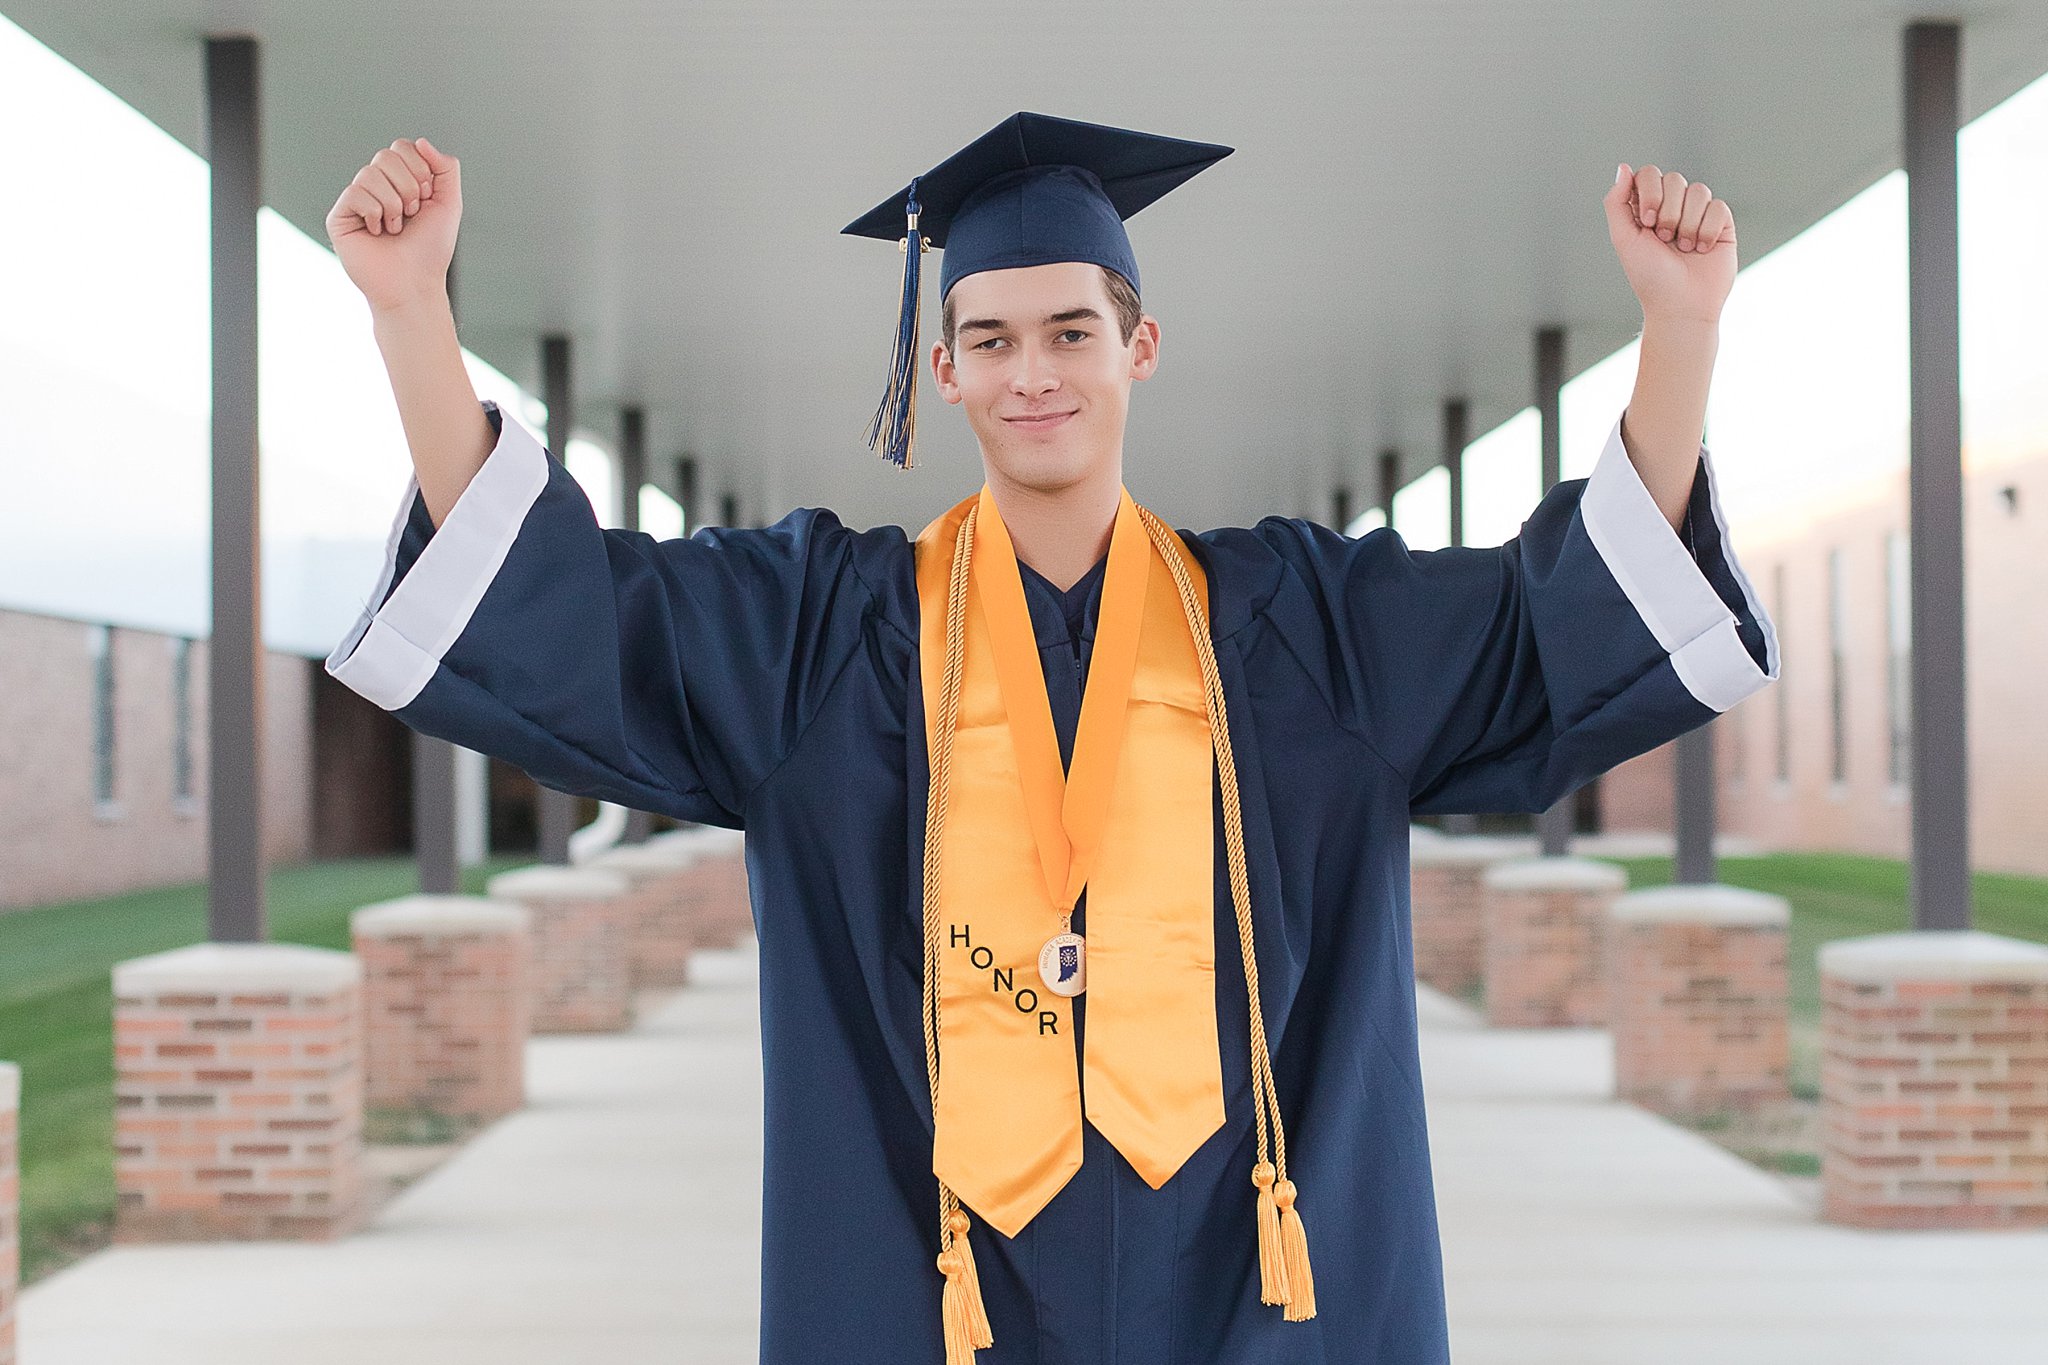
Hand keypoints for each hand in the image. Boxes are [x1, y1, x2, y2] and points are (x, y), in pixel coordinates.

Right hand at [325, 137, 460, 314]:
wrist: (415, 283)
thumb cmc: (431, 249)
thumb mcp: (449, 203)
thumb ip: (445, 168)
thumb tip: (421, 142)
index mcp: (399, 180)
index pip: (401, 147)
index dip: (419, 169)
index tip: (426, 197)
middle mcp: (375, 187)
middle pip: (385, 156)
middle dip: (408, 187)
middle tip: (411, 214)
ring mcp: (355, 201)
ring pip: (370, 174)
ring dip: (393, 205)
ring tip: (395, 227)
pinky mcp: (339, 216)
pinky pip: (355, 193)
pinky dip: (374, 213)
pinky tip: (376, 232)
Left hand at [1603, 163, 1736, 325]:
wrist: (1681, 304)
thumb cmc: (1649, 276)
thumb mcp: (1623, 239)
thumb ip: (1616, 202)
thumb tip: (1623, 167)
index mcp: (1646, 207)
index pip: (1649, 174)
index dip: (1649, 192)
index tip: (1646, 222)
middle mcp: (1673, 206)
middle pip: (1674, 179)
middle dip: (1668, 211)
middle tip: (1664, 238)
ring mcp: (1698, 213)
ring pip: (1698, 190)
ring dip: (1687, 223)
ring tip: (1683, 248)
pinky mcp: (1721, 223)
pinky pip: (1718, 206)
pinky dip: (1706, 230)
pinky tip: (1702, 249)